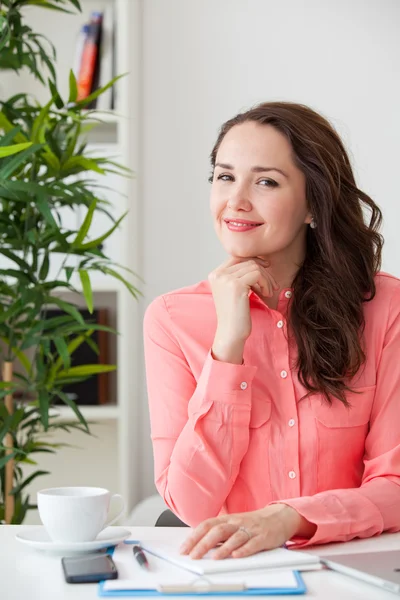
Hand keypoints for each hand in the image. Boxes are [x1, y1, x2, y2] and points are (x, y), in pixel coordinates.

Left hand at [180, 504, 314, 558]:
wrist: (278, 516)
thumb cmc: (252, 523)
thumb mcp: (233, 524)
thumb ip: (218, 532)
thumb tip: (198, 543)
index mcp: (227, 519)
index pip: (206, 525)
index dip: (194, 537)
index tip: (184, 549)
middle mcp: (237, 522)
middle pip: (217, 531)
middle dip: (203, 544)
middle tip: (193, 556)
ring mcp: (250, 529)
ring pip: (234, 537)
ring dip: (223, 548)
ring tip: (214, 558)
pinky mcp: (263, 537)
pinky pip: (253, 544)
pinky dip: (244, 550)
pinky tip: (237, 556)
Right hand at [209, 258, 278, 362]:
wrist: (231, 333)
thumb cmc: (235, 314)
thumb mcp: (234, 290)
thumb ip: (239, 274)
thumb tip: (257, 259)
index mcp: (215, 274)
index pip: (237, 257)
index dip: (254, 260)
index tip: (265, 268)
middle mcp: (218, 274)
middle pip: (247, 261)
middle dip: (263, 271)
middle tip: (271, 284)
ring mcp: (225, 279)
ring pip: (254, 267)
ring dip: (266, 279)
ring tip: (268, 291)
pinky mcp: (236, 285)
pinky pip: (258, 274)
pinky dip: (266, 283)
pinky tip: (266, 294)